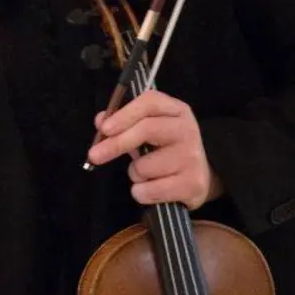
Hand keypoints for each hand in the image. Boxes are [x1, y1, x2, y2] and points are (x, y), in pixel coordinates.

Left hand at [87, 90, 221, 209]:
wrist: (201, 177)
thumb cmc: (166, 150)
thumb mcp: (148, 130)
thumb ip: (123, 122)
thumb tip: (101, 121)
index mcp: (176, 110)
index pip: (150, 102)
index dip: (125, 114)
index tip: (104, 128)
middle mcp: (187, 130)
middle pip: (147, 129)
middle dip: (116, 144)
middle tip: (94, 155)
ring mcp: (192, 157)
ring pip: (144, 166)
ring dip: (135, 174)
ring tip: (148, 174)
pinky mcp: (192, 184)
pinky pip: (150, 191)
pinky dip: (142, 193)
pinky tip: (153, 189)